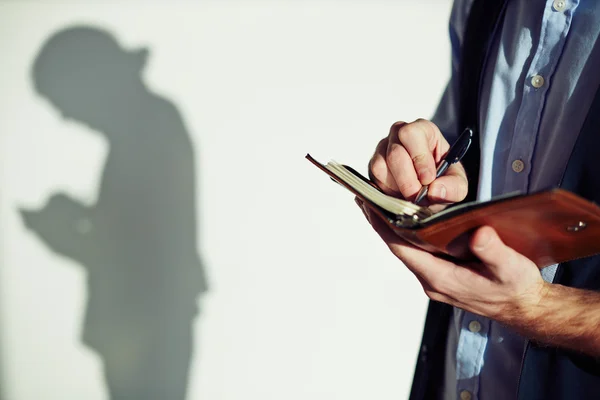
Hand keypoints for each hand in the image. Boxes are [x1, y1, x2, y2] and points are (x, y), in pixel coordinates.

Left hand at [360, 203, 546, 323]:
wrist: (525, 307)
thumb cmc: (517, 289)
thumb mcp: (511, 269)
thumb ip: (494, 252)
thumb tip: (477, 234)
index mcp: (441, 279)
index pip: (402, 249)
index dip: (383, 227)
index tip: (368, 206)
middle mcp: (432, 280)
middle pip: (398, 248)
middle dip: (381, 223)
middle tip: (365, 196)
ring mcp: (435, 278)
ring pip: (406, 249)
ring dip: (392, 227)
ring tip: (378, 201)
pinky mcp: (441, 274)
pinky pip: (417, 251)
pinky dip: (408, 233)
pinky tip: (406, 217)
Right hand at [369, 119, 467, 210]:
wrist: (428, 193)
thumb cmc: (442, 180)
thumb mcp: (457, 185)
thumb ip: (454, 187)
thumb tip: (435, 190)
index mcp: (422, 130)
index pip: (412, 134)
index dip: (419, 158)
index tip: (428, 179)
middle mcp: (399, 135)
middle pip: (395, 152)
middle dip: (407, 179)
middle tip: (417, 196)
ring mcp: (382, 149)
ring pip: (380, 166)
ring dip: (396, 187)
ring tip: (411, 197)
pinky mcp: (373, 166)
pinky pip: (373, 178)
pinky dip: (386, 191)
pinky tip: (399, 194)